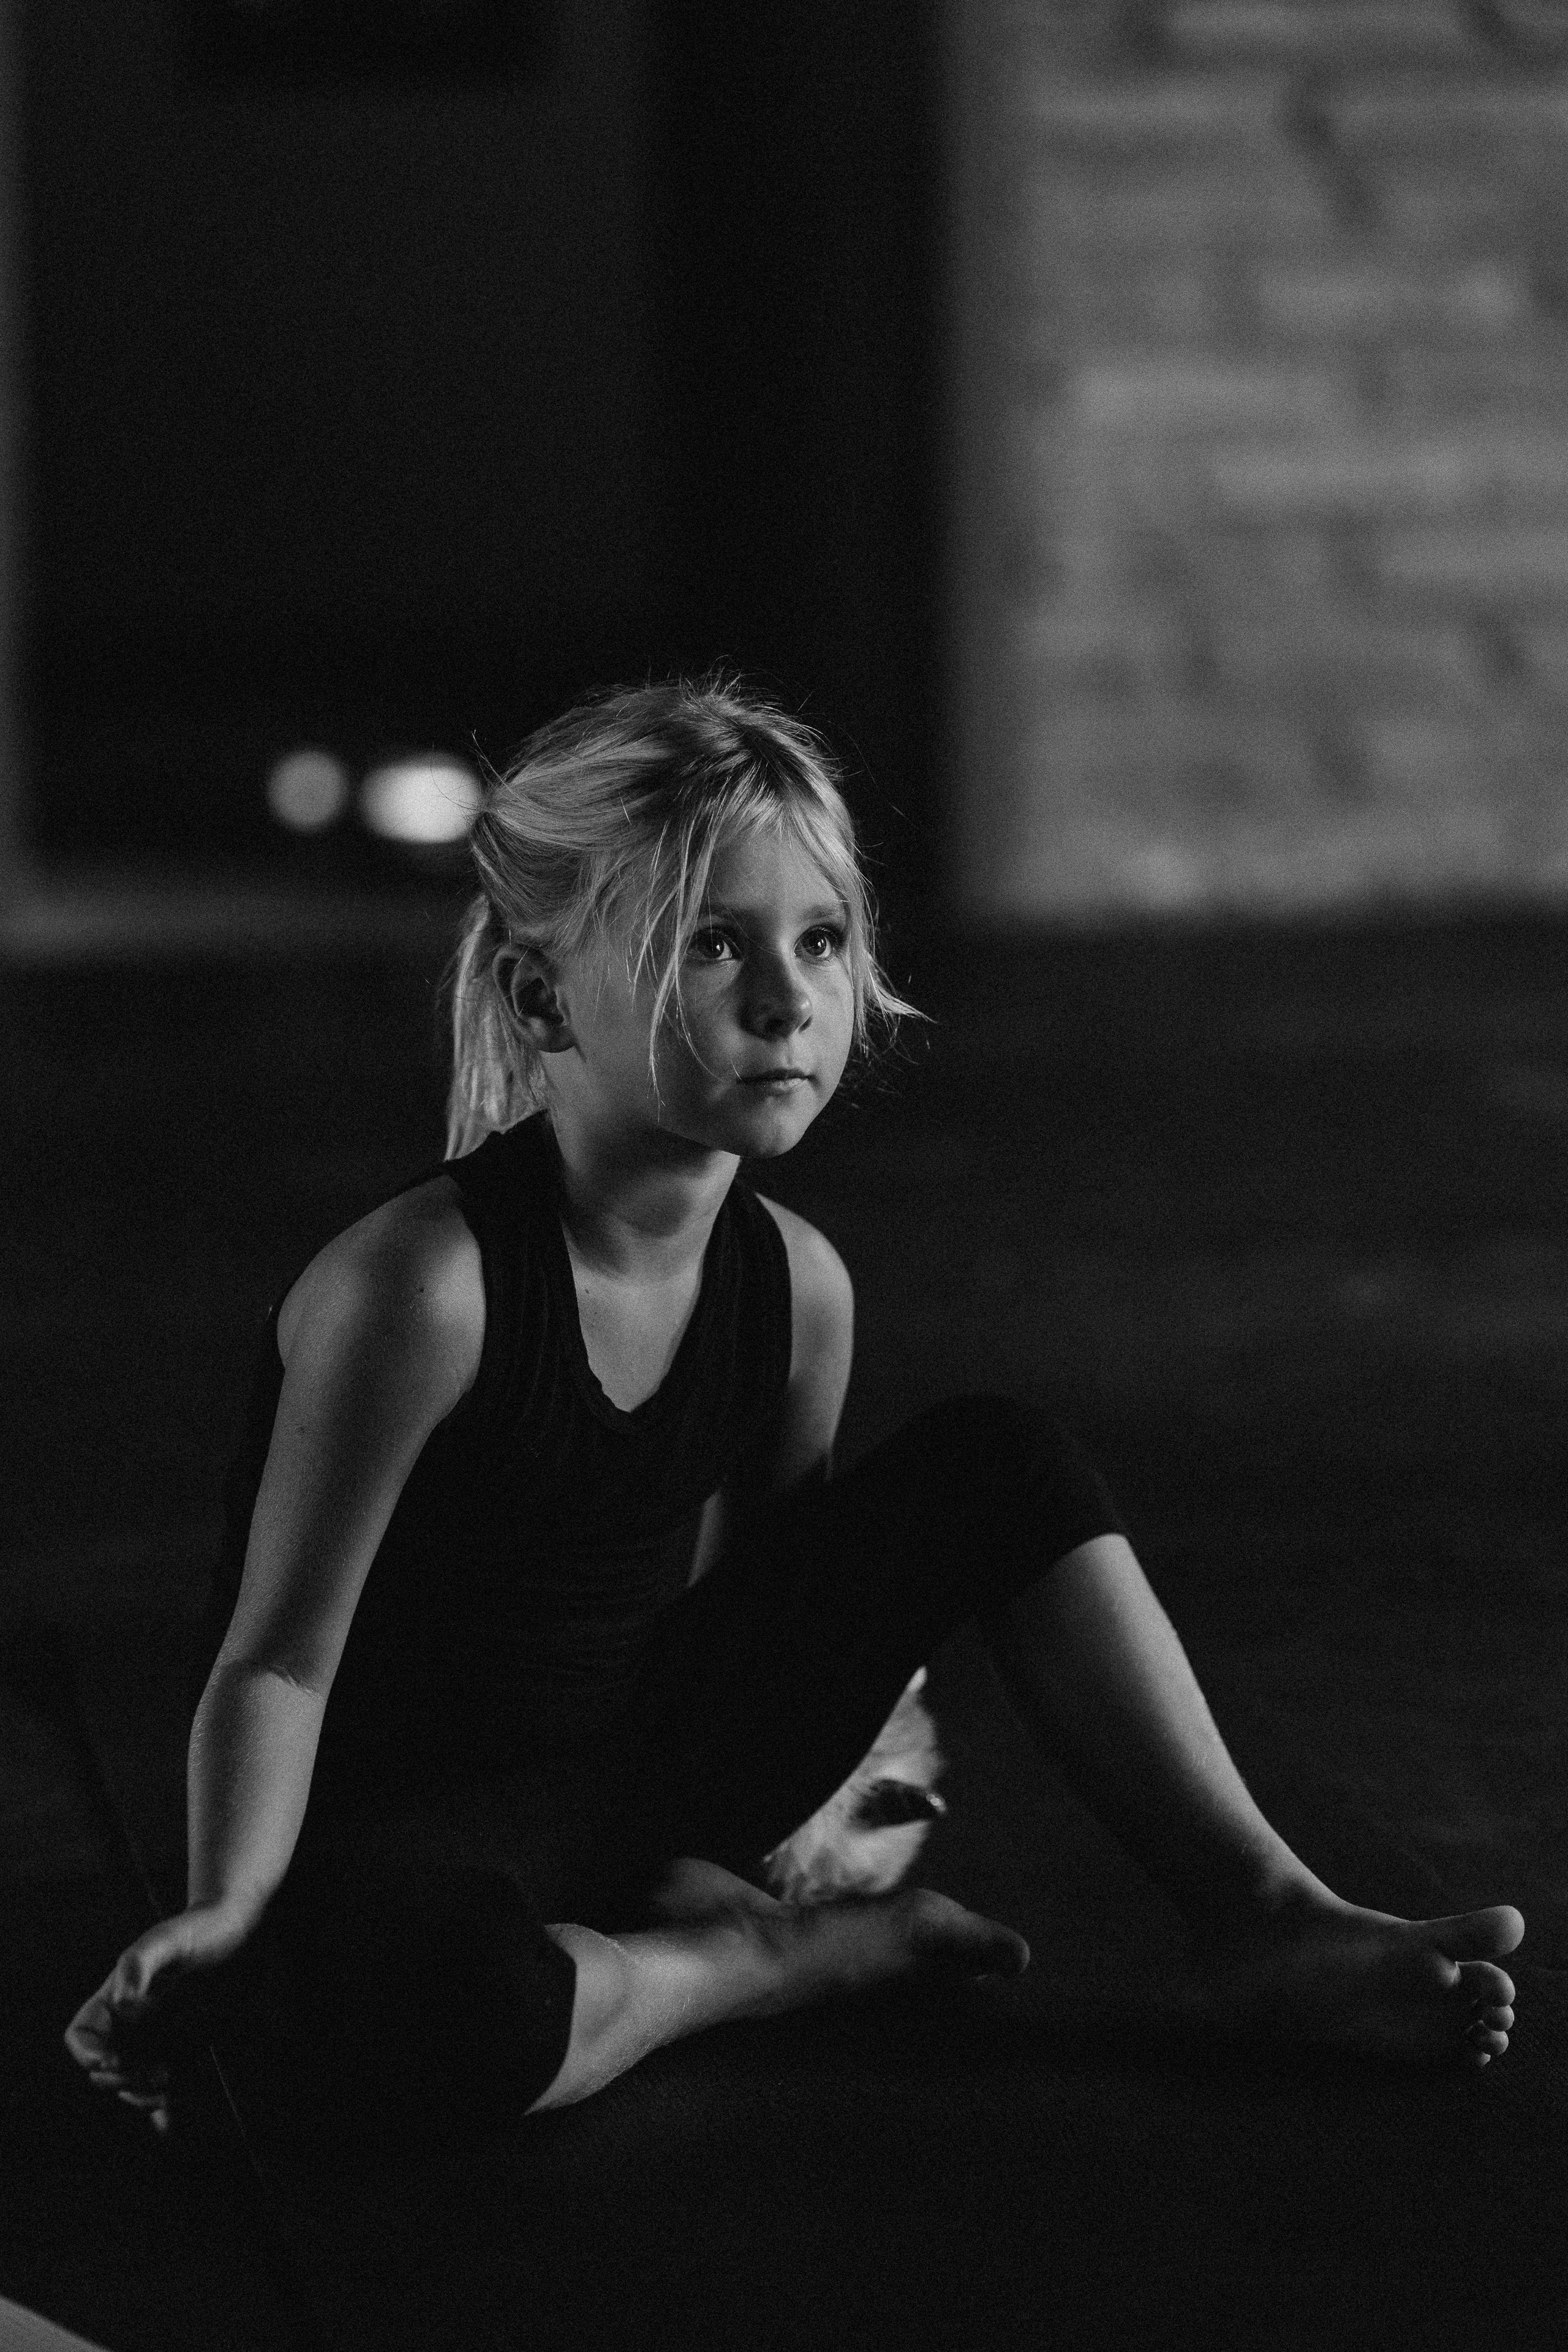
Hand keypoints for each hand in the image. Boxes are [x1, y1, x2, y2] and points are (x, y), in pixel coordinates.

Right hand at [64, 1900, 254, 2133]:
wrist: (244, 1933)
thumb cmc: (199, 1928)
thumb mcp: (169, 1938)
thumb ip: (141, 1962)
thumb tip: (121, 2000)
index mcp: (117, 1998)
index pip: (82, 2034)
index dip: (87, 2052)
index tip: (109, 2060)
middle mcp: (133, 2024)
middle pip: (106, 2068)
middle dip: (120, 2078)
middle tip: (154, 2072)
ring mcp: (158, 2039)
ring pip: (133, 2084)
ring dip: (142, 2095)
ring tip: (167, 2086)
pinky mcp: (186, 2050)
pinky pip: (167, 2089)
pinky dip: (164, 2113)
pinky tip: (169, 2125)